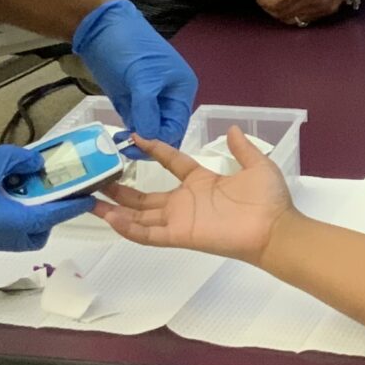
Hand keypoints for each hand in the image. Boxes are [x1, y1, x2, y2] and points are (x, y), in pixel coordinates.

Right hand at [0, 143, 80, 252]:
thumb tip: (36, 165)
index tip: (86, 199)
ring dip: (21, 216)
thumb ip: (18, 162)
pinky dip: (0, 217)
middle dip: (45, 218)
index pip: (46, 219)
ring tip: (19, 187)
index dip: (69, 208)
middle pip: (30, 236)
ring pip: (9, 235)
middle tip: (48, 191)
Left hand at [73, 0, 198, 140]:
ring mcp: (149, 100)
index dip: (161, 139)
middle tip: (126, 147)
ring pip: (149, 130)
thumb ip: (147, 110)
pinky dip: (128, 133)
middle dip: (149, 142)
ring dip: (137, 140)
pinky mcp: (131, 101)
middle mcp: (169, 98)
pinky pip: (135, 124)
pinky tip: (118, 136)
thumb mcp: (142, 78)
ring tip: (119, 141)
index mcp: (181, 90)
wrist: (102, 27)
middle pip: (165, 131)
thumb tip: (148, 138)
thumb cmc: (130, 47)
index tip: (139, 145)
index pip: (177, 125)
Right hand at [97, 132, 293, 266]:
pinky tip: (110, 218)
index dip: (154, 150)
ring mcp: (180, 219)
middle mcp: (185, 201)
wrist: (275, 229)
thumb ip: (241, 148)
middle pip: (144, 197)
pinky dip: (129, 228)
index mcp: (201, 182)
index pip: (171, 163)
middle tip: (95, 178)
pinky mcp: (179, 235)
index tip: (134, 137)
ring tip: (89, 200)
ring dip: (115, 210)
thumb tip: (233, 129)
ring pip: (139, 216)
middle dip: (119, 190)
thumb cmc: (267, 200)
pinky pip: (149, 234)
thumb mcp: (256, 165)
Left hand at [258, 0, 348, 24]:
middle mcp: (312, 0)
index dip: (262, 1)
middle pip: (281, 13)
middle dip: (269, 8)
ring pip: (293, 19)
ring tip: (278, 1)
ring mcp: (322, 7)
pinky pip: (307, 19)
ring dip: (281, 13)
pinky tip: (294, 4)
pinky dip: (296, 15)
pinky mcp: (330, 10)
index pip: (274, 2)